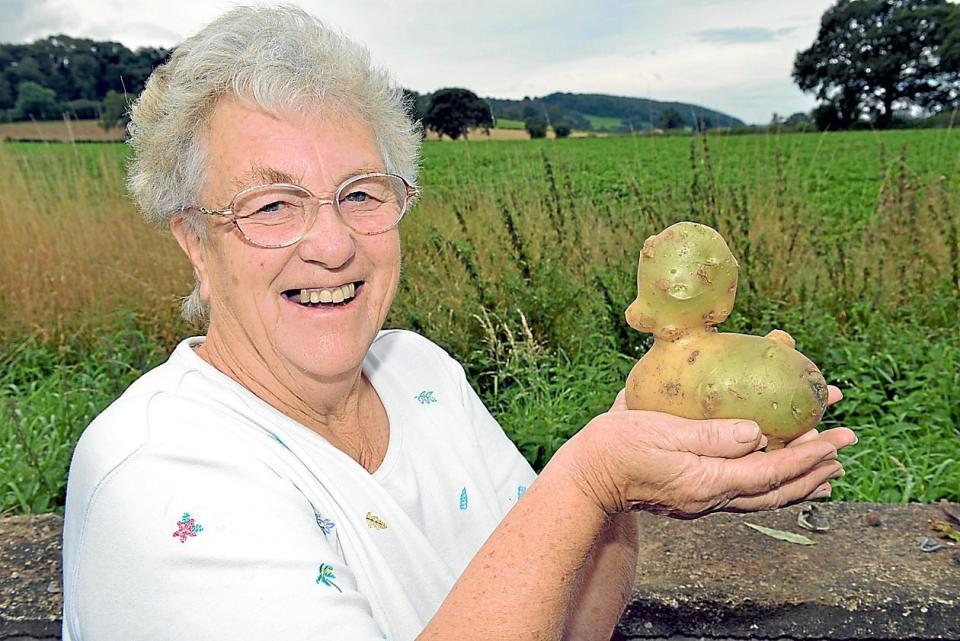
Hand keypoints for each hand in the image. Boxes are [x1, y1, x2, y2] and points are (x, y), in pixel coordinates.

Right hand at [564, 388, 855, 518]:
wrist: (587, 478)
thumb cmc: (616, 448)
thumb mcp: (659, 432)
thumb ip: (708, 434)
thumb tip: (757, 434)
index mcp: (706, 480)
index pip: (770, 472)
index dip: (807, 455)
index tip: (837, 436)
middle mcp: (712, 496)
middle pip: (777, 490)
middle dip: (816, 467)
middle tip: (846, 444)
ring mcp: (705, 500)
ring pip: (766, 497)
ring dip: (802, 481)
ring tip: (830, 469)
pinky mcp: (697, 494)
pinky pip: (748, 493)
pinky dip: (776, 485)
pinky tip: (781, 475)